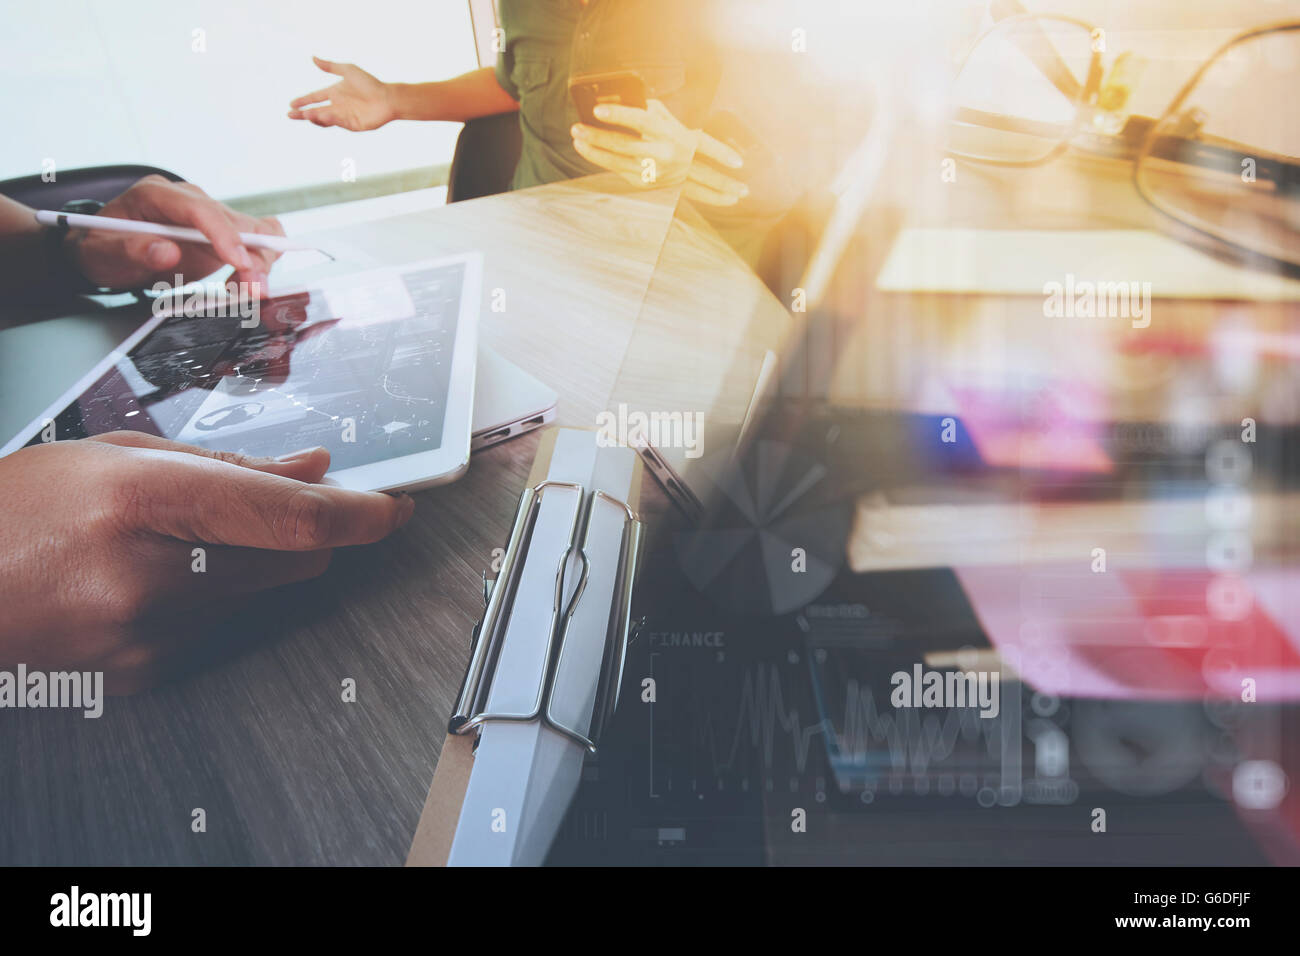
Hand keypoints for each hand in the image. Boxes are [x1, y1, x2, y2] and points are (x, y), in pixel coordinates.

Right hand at [0, 432, 413, 690]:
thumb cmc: (17, 512)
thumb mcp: (118, 458)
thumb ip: (231, 467)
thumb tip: (314, 471)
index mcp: (144, 503)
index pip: (292, 519)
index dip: (359, 515)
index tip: (395, 509)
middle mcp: (151, 578)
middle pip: (296, 564)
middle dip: (305, 533)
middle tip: (272, 506)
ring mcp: (148, 637)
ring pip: (262, 596)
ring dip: (250, 564)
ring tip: (173, 539)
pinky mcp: (146, 675)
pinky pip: (221, 629)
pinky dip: (210, 599)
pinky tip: (150, 578)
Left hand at [68, 176, 282, 291]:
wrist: (110, 250)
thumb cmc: (104, 247)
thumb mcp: (104, 252)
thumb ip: (131, 250)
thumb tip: (167, 253)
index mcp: (158, 194)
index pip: (200, 209)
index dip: (224, 234)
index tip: (239, 263)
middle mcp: (190, 200)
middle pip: (235, 221)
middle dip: (252, 256)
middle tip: (253, 290)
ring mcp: (209, 216)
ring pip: (254, 231)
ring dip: (261, 262)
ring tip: (249, 291)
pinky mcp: (223, 233)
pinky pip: (257, 239)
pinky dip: (261, 260)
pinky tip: (248, 281)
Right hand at [288, 56, 395, 130]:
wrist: (387, 98)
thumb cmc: (370, 83)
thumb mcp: (348, 70)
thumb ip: (330, 66)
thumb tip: (313, 58)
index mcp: (335, 92)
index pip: (315, 97)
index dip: (303, 101)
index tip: (292, 104)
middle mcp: (337, 105)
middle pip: (315, 110)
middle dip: (302, 113)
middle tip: (290, 115)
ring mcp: (344, 116)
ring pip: (324, 118)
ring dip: (313, 117)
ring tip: (304, 114)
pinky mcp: (351, 125)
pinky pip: (336, 123)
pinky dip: (327, 120)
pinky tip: (320, 115)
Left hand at [570, 99, 748, 205]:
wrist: (691, 166)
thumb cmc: (672, 134)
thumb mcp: (665, 118)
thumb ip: (644, 108)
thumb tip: (613, 103)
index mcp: (667, 132)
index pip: (640, 121)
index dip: (618, 115)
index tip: (597, 110)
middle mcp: (660, 154)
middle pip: (623, 144)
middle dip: (596, 136)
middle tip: (577, 128)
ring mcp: (652, 172)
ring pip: (616, 161)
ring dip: (593, 150)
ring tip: (578, 140)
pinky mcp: (644, 183)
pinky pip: (617, 170)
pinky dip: (601, 159)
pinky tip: (589, 150)